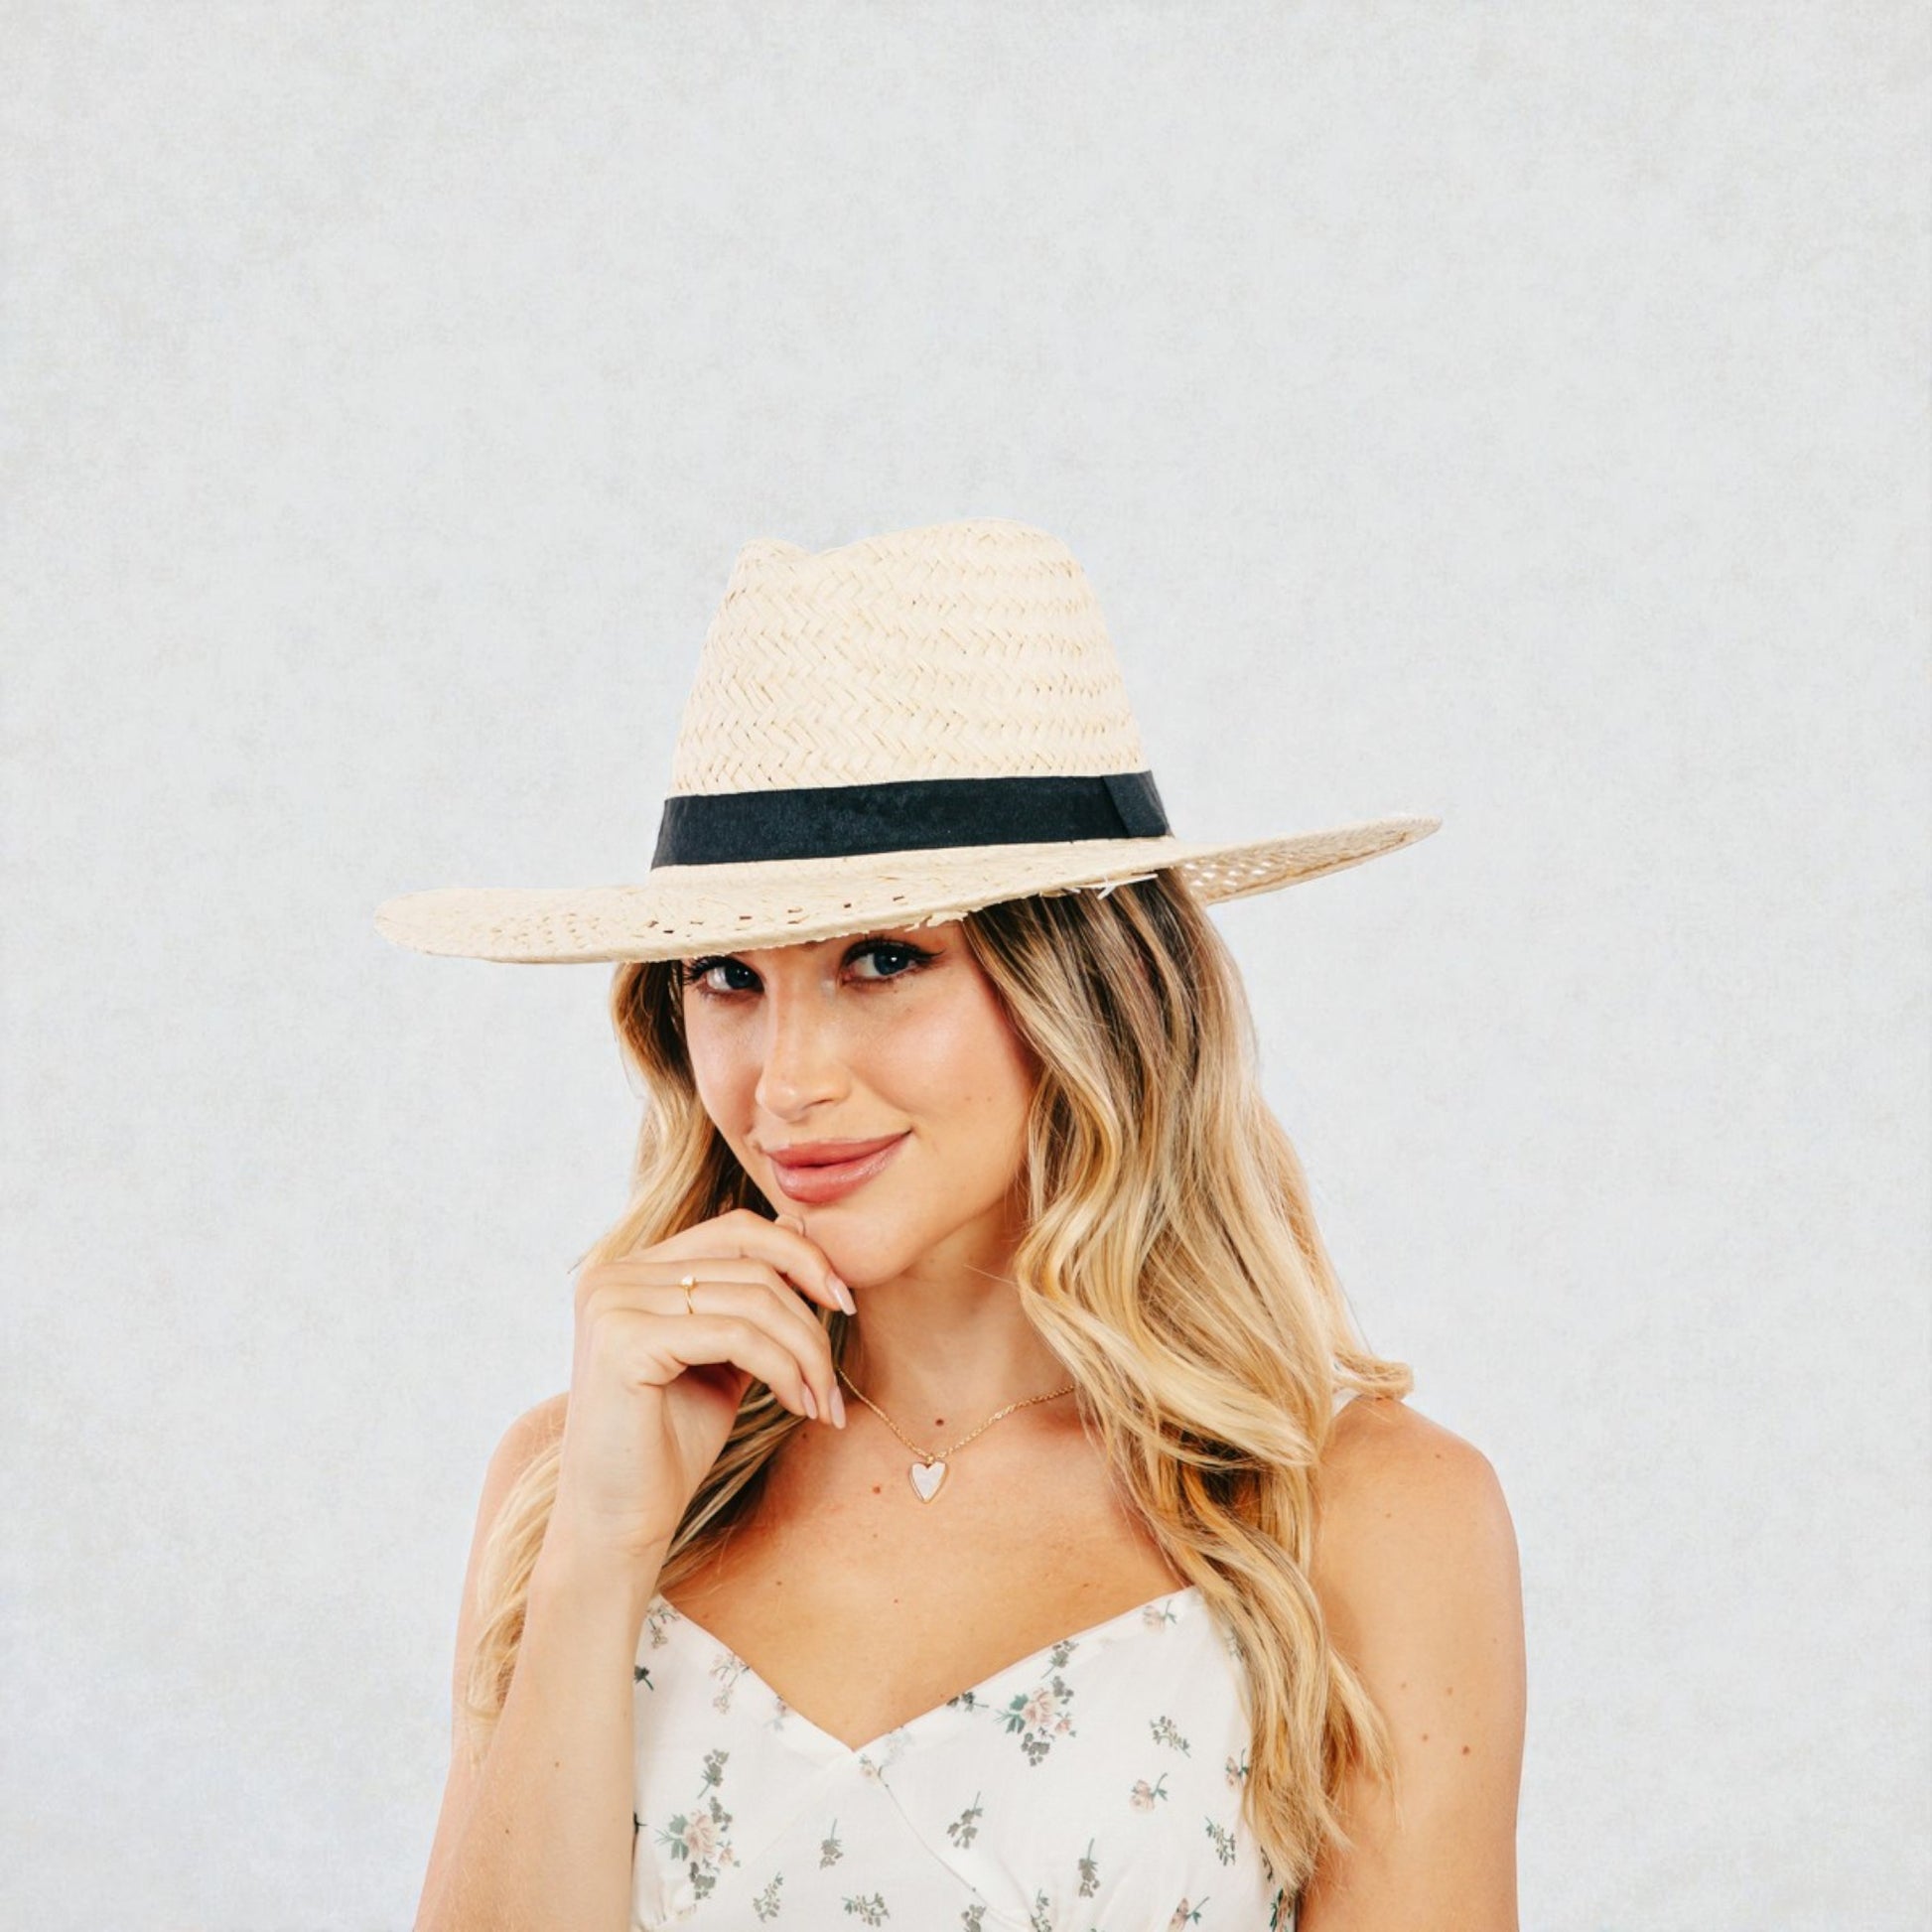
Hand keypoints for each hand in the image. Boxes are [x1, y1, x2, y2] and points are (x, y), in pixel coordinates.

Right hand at [546, 1208, 850, 1567]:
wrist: (619, 1524)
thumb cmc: (669, 1444)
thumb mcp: (721, 1355)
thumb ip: (748, 1296)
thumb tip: (803, 1229)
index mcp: (629, 1270)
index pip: (735, 1230)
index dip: (799, 1256)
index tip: (843, 1302)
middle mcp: (613, 1276)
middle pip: (751, 1264)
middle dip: (810, 1320)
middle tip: (834, 1378)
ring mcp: (613, 1304)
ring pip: (751, 1301)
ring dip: (805, 1354)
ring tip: (821, 1402)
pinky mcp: (623, 1342)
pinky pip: (735, 1336)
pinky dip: (782, 1369)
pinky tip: (795, 1405)